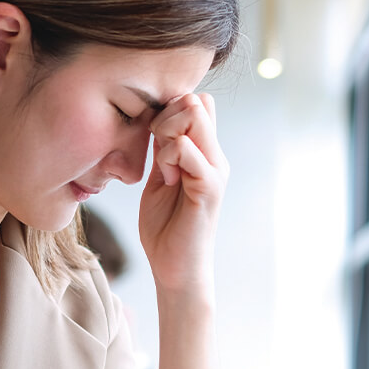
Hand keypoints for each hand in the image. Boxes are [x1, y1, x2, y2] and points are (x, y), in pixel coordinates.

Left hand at [139, 92, 228, 296]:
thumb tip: (158, 119)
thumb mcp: (159, 178)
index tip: (153, 139)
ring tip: (162, 167)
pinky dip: (169, 158)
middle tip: (155, 149)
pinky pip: (188, 149)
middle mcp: (215, 156)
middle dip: (165, 115)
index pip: (196, 101)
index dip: (168, 109)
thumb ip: (163, 150)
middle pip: (195, 100)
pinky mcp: (209, 187)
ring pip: (193, 115)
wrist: (175, 268)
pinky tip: (167, 180)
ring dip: (167, 134)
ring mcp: (215, 169)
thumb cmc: (165, 227)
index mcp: (204, 152)